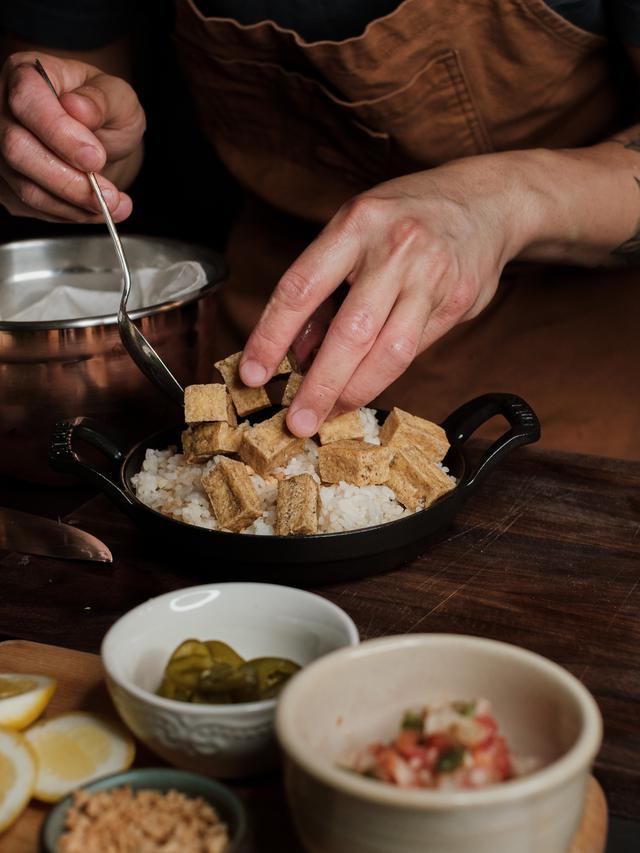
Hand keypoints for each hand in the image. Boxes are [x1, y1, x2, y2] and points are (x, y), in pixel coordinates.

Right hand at [0, 51, 144, 222]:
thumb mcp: (118, 96)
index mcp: (25, 74)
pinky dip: (69, 214)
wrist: (101, 141)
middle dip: (68, 180)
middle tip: (108, 194)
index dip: (59, 133)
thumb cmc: (105, 111)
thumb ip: (102, 100)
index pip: (26, 101)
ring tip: (113, 205)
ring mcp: (0, 150)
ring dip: (73, 204)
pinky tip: (94, 209)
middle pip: (17, 149)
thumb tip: (78, 109)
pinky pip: (32, 208)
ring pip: (24, 186)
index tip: (95, 157)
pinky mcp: (8, 184)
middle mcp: (2, 110)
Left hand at [240, 154, 537, 435]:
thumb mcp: (355, 232)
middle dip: (319, 385)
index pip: (300, 288)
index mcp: (355, 224)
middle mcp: (394, 248)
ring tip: (331, 414)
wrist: (486, 200)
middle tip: (297, 421)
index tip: (253, 373)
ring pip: (389, 352)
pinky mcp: (458, 300)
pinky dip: (386, 374)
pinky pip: (416, 350)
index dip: (271, 336)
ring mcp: (431, 276)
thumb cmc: (406, 218)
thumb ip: (326, 288)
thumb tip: (298, 353)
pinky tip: (367, 385)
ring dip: (355, 391)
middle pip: (350, 332)